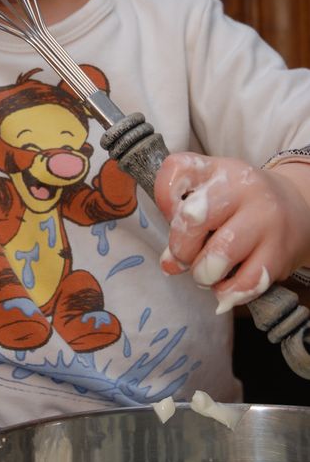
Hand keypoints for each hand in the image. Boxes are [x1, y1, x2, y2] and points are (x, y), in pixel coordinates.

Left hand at [153, 152, 309, 313]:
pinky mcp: (279, 252)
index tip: (172, 216)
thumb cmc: (239, 205)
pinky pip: (245, 282)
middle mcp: (243, 188)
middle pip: (193, 217)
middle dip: (180, 247)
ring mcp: (264, 219)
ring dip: (203, 274)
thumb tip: (170, 264)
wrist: (297, 209)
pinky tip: (225, 286)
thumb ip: (181, 222)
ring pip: (220, 253)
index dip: (164, 199)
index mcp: (218, 169)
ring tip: (206, 273)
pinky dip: (228, 292)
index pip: (176, 170)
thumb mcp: (211, 194)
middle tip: (184, 257)